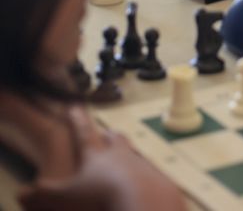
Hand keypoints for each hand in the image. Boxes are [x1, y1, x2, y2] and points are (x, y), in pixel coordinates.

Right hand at [19, 106, 186, 210]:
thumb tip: (22, 192)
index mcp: (96, 155)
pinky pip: (150, 174)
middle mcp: (120, 154)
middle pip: (115, 139)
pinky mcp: (158, 180)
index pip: (83, 133)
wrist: (144, 203)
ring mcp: (140, 165)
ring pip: (133, 154)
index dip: (77, 120)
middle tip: (106, 135)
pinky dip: (144, 177)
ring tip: (124, 162)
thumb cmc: (101, 197)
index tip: (74, 105)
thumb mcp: (64, 198)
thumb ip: (44, 193)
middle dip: (109, 136)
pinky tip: (142, 184)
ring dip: (127, 156)